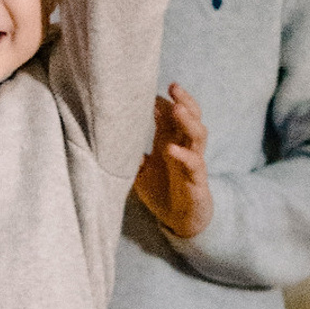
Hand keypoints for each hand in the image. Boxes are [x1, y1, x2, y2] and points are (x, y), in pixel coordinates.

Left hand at [134, 82, 213, 239]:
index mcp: (171, 142)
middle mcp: (185, 148)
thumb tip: (110, 136)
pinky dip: (184, 156)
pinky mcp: (198, 182)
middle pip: (192, 117)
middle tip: (173, 86)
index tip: (148, 88)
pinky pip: (196, 165)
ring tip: (177, 109)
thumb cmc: (162, 192)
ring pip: (199, 135)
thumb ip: (130, 153)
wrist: (179, 222)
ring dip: (189, 121)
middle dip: (185, 100)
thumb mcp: (140, 170)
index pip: (172, 115)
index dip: (164, 101)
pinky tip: (171, 149)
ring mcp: (193, 163)